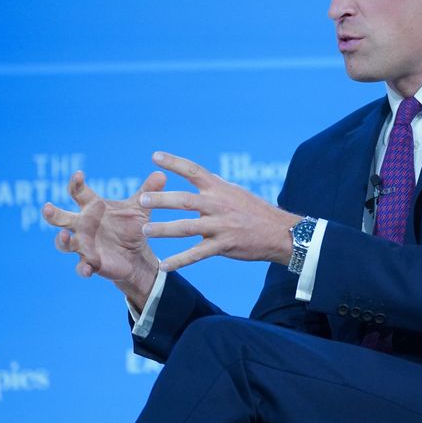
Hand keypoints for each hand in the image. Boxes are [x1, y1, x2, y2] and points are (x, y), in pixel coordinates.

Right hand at [42, 170, 165, 307]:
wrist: (136, 254)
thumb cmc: (130, 226)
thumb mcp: (140, 208)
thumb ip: (147, 191)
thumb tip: (162, 173)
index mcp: (92, 208)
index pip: (78, 193)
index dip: (75, 184)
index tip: (78, 175)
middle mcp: (82, 225)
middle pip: (61, 218)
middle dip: (52, 214)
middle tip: (47, 207)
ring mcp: (83, 245)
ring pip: (65, 243)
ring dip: (63, 240)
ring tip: (66, 236)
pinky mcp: (90, 263)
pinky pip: (81, 267)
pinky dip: (82, 268)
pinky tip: (87, 268)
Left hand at [139, 151, 299, 271]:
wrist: (279, 232)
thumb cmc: (256, 211)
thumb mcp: (236, 193)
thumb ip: (215, 187)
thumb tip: (197, 177)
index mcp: (220, 188)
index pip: (194, 170)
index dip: (174, 162)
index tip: (155, 156)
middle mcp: (218, 204)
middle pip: (185, 200)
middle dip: (162, 199)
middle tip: (142, 200)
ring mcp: (221, 226)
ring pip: (187, 227)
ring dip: (164, 229)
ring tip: (145, 230)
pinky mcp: (224, 245)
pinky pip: (197, 254)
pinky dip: (180, 261)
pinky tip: (164, 266)